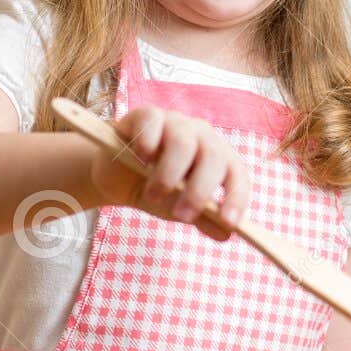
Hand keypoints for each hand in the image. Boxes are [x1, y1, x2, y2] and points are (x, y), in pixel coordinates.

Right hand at [88, 105, 249, 241]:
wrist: (114, 175)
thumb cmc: (153, 189)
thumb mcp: (177, 208)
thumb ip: (202, 218)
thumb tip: (226, 234)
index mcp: (216, 156)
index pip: (236, 172)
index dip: (236, 197)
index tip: (228, 222)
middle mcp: (200, 134)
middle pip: (213, 156)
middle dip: (199, 191)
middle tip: (180, 216)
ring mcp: (174, 122)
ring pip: (183, 142)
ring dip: (168, 175)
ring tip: (153, 196)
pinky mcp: (146, 115)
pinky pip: (153, 124)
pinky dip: (147, 146)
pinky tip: (140, 161)